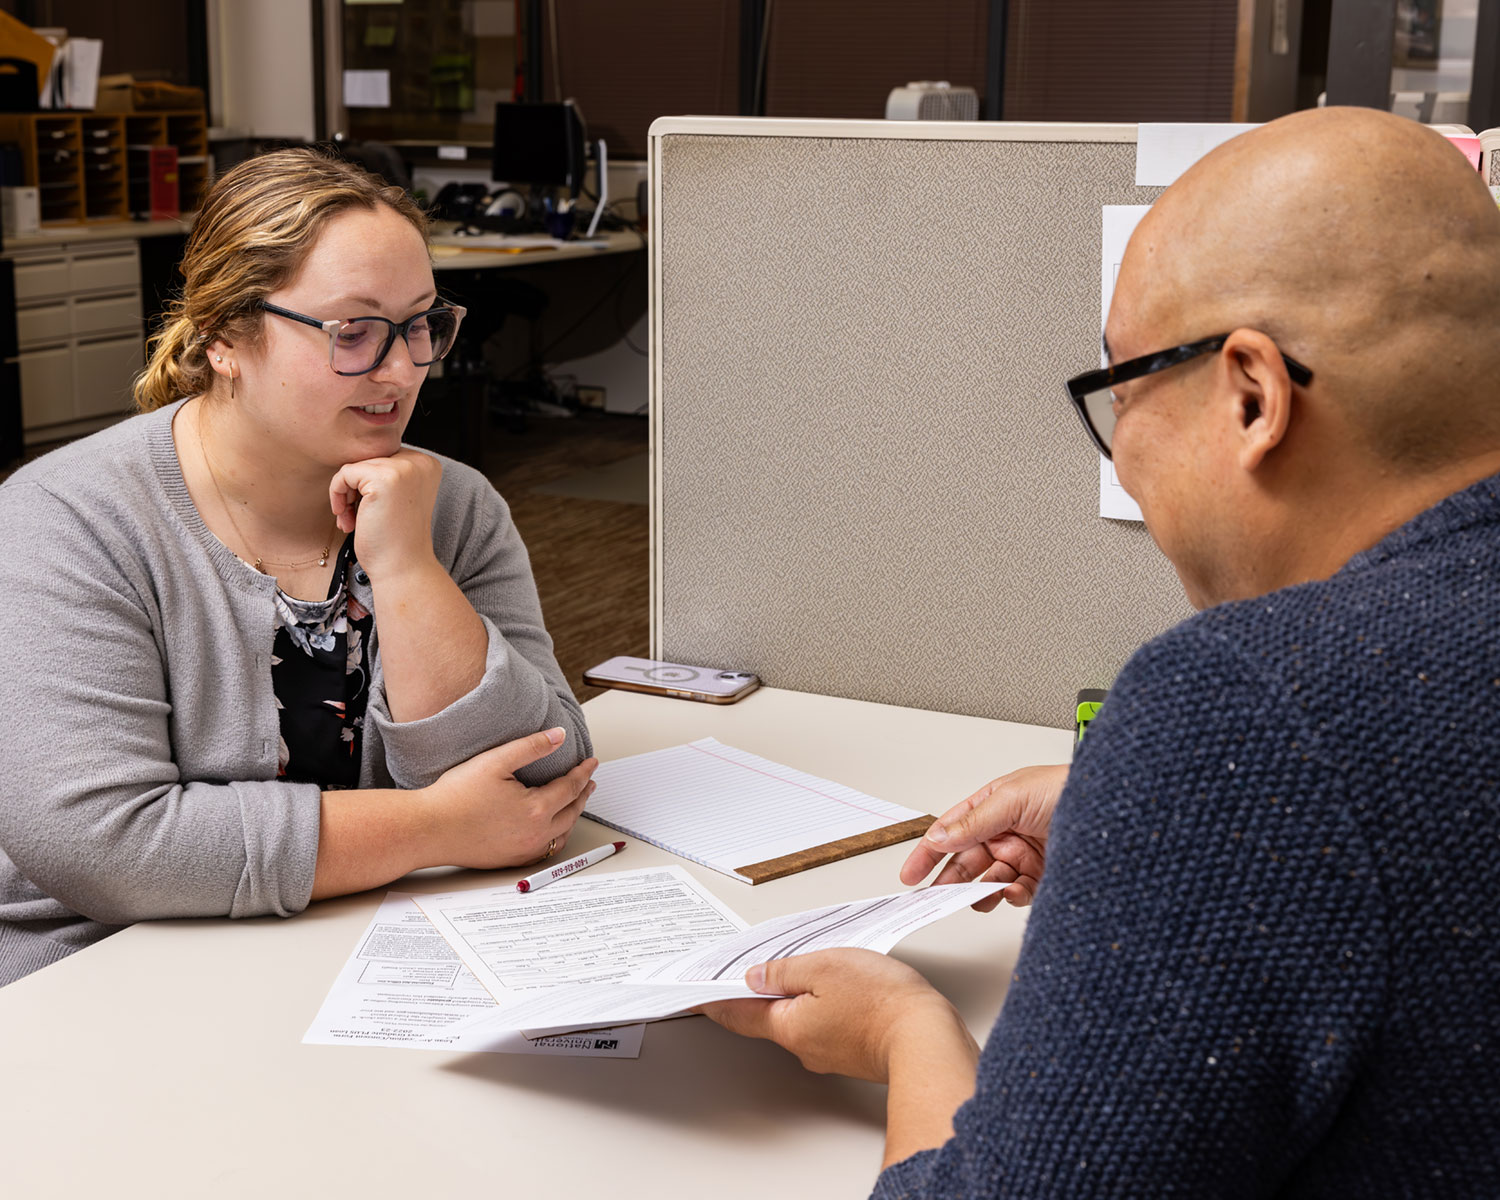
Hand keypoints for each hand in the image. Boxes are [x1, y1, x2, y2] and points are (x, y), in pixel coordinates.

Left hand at [327, 448, 442, 582]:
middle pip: (368, 459)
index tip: (367, 510)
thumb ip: (388, 473)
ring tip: (351, 520)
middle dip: (356, 489)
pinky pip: (344, 474)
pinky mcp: (383, 478)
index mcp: (427, 464)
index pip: (383, 457)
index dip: (368, 483)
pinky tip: (346, 518)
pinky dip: (337, 495)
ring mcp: (403, 468)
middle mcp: (420, 462)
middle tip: (355, 518)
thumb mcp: (398, 497)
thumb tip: (356, 457)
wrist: (403, 568)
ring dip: (345, 494)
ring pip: (355, 465)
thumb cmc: (396, 539)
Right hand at [420, 728, 597, 868]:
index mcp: (535, 810)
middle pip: (572, 812)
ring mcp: (524, 851)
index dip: (583, 772)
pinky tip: (552, 829)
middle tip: (589, 781)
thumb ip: (532, 746)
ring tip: (575, 802)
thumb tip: (559, 736)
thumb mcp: (495, 761)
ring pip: (562, 833)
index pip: (570, 787)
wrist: (428, 830)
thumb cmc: (455, 796)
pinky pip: (546, 849)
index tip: (591, 762)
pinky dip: (557, 836)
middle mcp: (535, 834)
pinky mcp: (511, 860)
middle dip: (583, 794)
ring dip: (573, 815)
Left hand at [700, 949, 976, 1083]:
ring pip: (801, 1019)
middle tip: (750, 968)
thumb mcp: (824, 966)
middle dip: (760, 992)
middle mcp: (804, 1047)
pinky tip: (840, 988)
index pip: (737, 1014)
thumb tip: (757, 976)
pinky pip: (827, 1025)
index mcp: (788, 1026)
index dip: (713, 1001)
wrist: (927, 1039)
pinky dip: (824, 1005)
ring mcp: (830, 1054)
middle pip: (769, 1017)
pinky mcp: (854, 1053)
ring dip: (797, 996)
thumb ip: (786, 970)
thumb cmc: (882, 1001)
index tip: (694, 995)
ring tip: (807, 967)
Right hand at [901, 763, 1067, 909]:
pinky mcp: (1043, 876)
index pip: (950, 832)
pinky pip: (1018, 892)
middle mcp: (1004, 832)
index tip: (910, 875)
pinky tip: (1013, 892)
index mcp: (991, 807)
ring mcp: (1023, 855)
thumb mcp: (1011, 798)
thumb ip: (973, 822)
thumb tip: (940, 837)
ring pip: (989, 881)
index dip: (928, 853)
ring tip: (977, 896)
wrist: (1115, 807)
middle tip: (936, 898)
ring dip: (981, 891)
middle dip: (950, 880)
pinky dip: (1012, 896)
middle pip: (966, 862)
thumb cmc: (1066, 788)